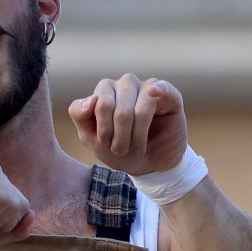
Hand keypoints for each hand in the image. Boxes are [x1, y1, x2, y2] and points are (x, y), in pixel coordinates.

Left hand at [69, 75, 188, 175]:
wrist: (151, 166)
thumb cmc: (120, 150)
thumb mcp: (92, 138)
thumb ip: (80, 116)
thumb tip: (91, 100)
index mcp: (104, 91)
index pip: (96, 104)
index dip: (102, 130)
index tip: (105, 144)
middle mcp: (125, 84)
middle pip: (112, 107)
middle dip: (117, 136)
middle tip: (122, 150)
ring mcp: (147, 87)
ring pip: (135, 110)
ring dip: (135, 136)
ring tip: (137, 148)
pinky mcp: (170, 96)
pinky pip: (162, 89)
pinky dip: (158, 91)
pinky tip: (154, 93)